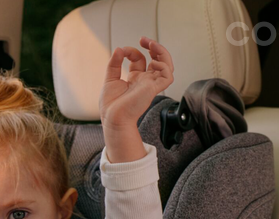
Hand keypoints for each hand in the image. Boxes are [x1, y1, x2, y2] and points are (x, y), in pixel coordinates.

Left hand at [99, 37, 173, 161]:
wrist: (113, 119)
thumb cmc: (111, 105)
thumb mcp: (110, 79)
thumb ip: (114, 64)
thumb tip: (119, 49)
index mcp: (135, 78)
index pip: (140, 59)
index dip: (133, 51)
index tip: (122, 51)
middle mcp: (145, 80)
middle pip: (158, 59)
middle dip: (154, 47)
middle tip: (145, 40)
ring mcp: (151, 84)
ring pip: (167, 65)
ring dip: (162, 52)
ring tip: (152, 44)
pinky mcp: (154, 89)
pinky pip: (168, 76)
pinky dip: (164, 66)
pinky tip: (153, 63)